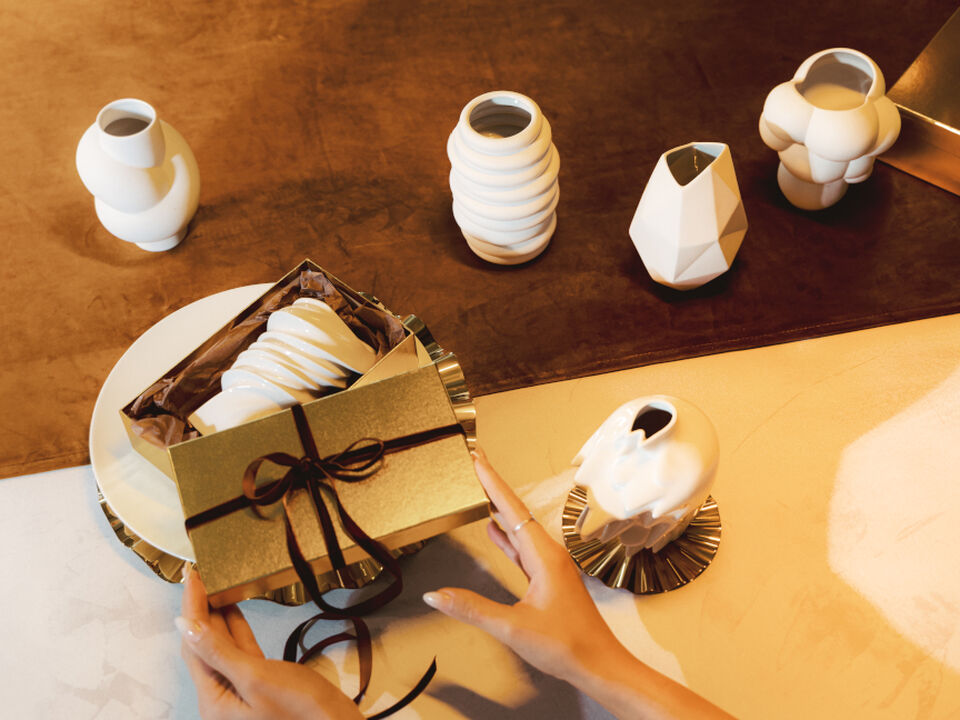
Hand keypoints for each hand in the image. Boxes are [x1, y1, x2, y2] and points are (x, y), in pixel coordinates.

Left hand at [177, 568, 361, 719]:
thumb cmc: (301, 710)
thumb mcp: (255, 677)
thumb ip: (218, 651)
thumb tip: (186, 626)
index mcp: (213, 700)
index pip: (193, 646)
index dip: (192, 609)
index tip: (192, 578)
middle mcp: (221, 697)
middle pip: (204, 646)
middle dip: (200, 611)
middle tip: (199, 576)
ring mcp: (240, 691)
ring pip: (221, 646)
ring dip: (217, 617)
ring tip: (212, 586)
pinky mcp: (259, 685)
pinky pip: (240, 652)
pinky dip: (236, 629)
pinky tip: (233, 610)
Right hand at [423, 449, 732, 719]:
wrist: (599, 664)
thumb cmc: (567, 645)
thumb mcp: (512, 627)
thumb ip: (472, 608)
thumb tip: (436, 595)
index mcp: (544, 557)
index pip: (512, 510)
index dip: (492, 483)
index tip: (477, 460)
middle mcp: (549, 555)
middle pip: (516, 512)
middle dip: (493, 487)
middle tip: (475, 465)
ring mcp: (550, 566)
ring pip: (519, 528)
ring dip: (500, 509)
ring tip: (481, 491)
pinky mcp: (548, 579)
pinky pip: (523, 548)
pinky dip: (506, 535)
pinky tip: (495, 530)